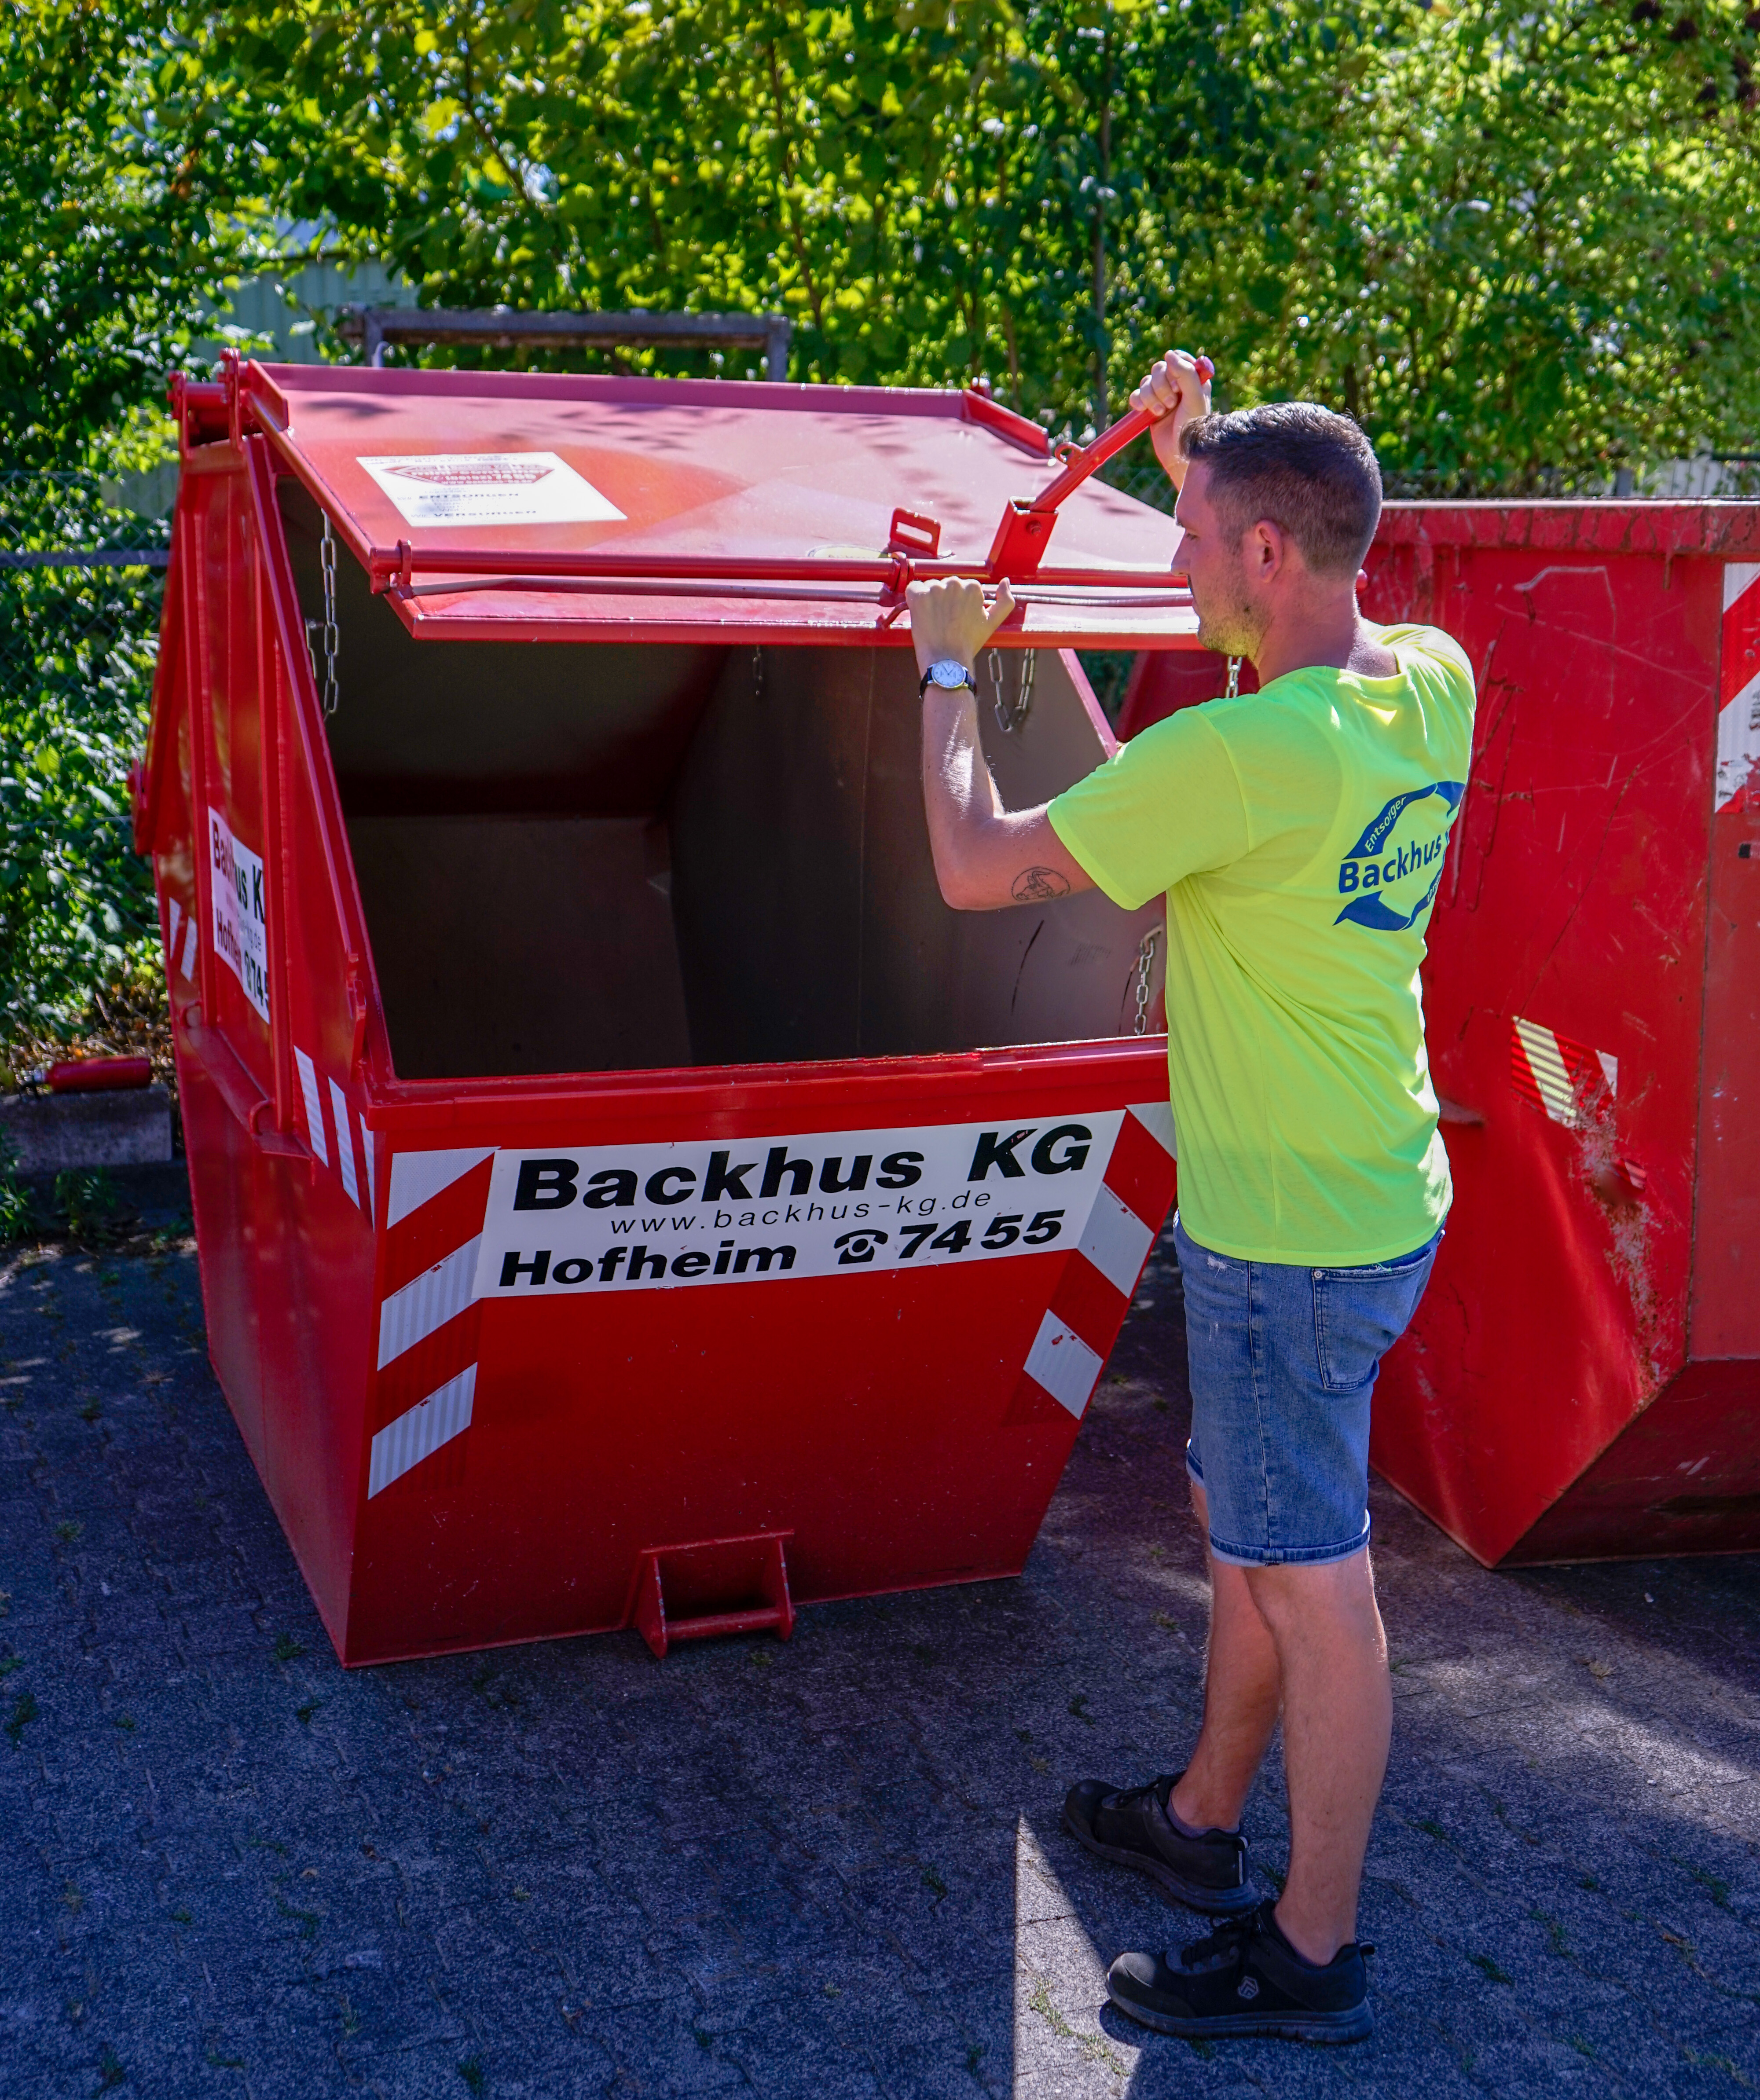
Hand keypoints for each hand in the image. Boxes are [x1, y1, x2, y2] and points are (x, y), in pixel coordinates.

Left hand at [905, 576, 1017, 682]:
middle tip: (944, 622)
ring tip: (934, 622)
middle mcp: (955, 583)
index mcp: (973, 587)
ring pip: (929, 587)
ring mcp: (935, 588)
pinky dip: (914, 600)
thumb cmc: (968, 643)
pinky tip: (921, 615)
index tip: (955, 619)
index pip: (961, 588)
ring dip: (929, 601)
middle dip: (943, 600)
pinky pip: (913, 589)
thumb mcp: (993, 622)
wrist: (947, 661)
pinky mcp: (919, 595)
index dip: (956, 604)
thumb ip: (1005, 601)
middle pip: (945, 586)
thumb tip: (1005, 581)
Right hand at [1130, 349, 1212, 488]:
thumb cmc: (1193, 427)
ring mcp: (1162, 396)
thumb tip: (1169, 354)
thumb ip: (1186, 372)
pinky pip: (1136, 395)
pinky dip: (1139, 402)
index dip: (1173, 367)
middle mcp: (1177, 385)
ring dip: (1151, 397)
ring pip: (1146, 382)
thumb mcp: (1194, 397)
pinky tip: (1146, 413)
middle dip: (1161, 386)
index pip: (1178, 357)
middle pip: (1159, 368)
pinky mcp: (1148, 408)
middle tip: (1172, 403)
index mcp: (1193, 378)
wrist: (1180, 454)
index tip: (1177, 385)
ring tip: (1161, 413)